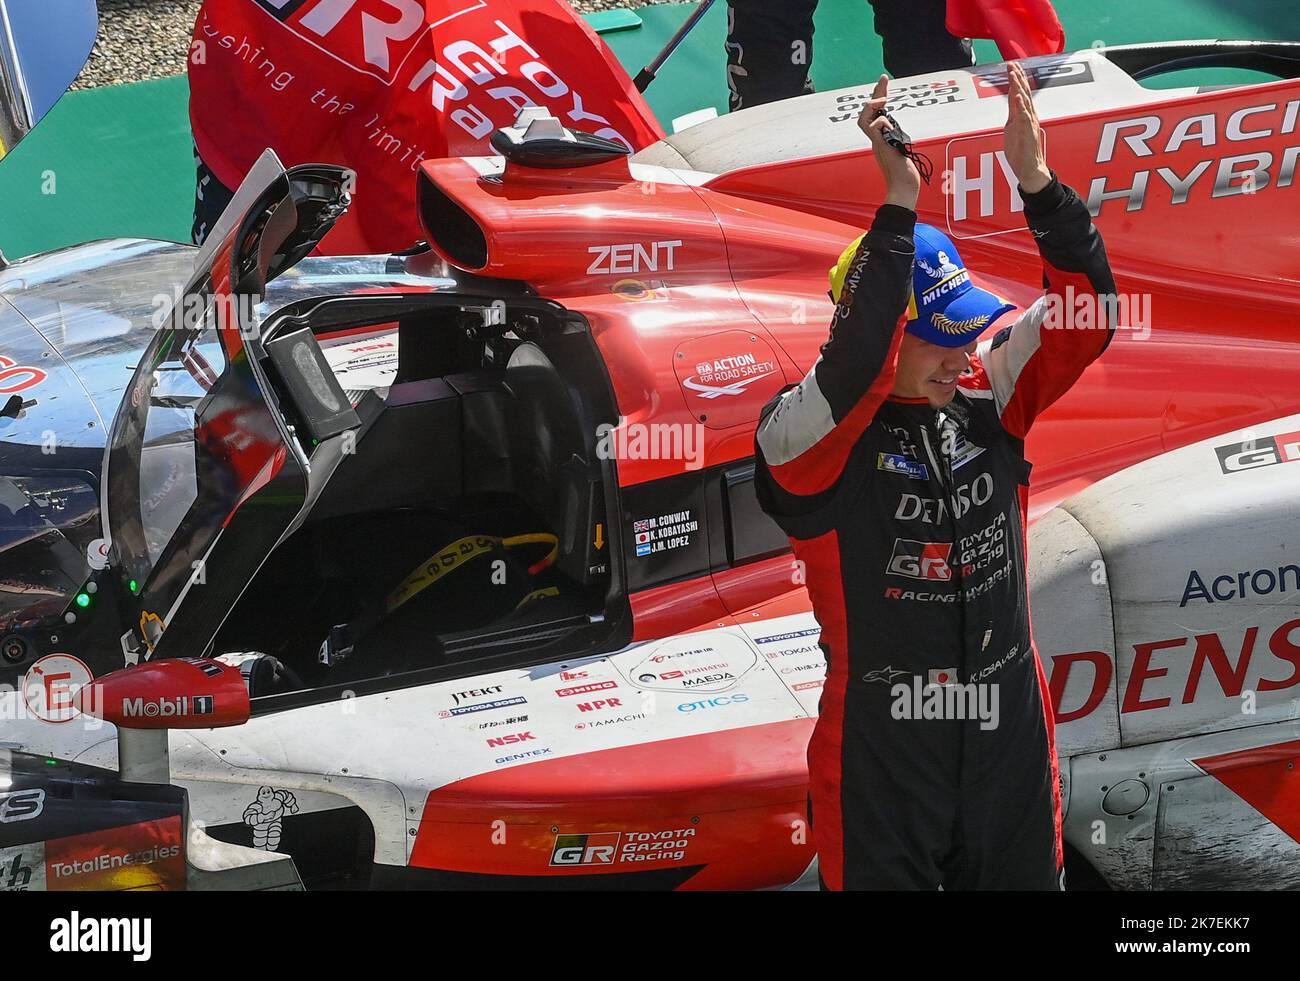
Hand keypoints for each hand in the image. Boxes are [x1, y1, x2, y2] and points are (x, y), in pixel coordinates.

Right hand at [858, 74, 919, 209]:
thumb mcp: (903, 152)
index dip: (878, 97)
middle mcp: (876, 140)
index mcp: (880, 140)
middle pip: (865, 114)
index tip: (883, 83)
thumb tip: (900, 135)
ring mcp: (877, 144)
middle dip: (875, 94)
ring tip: (883, 101)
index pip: (875, 115)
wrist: (903, 190)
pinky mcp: (882, 148)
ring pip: (863, 120)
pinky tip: (892, 127)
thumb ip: (898, 142)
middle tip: (883, 81)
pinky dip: (883, 123)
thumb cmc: (905, 176)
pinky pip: (876, 129)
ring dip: (872, 106)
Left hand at [1003, 62, 1051, 193]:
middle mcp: (1028, 116)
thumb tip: (1011, 103)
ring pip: (1024, 102)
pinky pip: (1025, 117)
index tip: (1012, 66)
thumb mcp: (1013, 129)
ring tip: (1014, 75)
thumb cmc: (1021, 151)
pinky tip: (1018, 97)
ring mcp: (1029, 124)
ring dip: (1019, 88)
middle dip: (1017, 78)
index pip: (1019, 93)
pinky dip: (1021, 106)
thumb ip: (1013, 115)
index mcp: (1024, 115)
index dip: (1016, 79)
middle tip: (1012, 64)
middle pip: (1023, 93)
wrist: (1030, 168)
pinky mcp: (1028, 133)